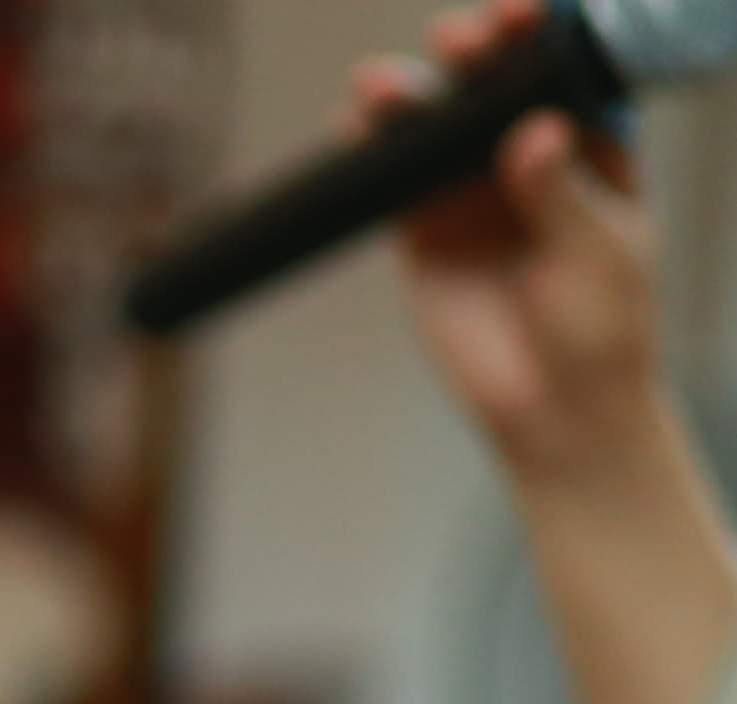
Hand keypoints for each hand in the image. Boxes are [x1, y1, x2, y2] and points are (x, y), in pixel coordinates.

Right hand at [370, 2, 669, 480]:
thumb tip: (533, 133)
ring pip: (437, 125)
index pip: (568, 72)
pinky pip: (392, 180)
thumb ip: (561, 193)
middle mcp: (530, 156)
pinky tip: (355, 128)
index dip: (546, 36)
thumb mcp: (599, 256)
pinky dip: (370, 151)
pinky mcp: (423, 231)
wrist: (552, 410)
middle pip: (496, 85)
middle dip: (477, 55)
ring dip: (412, 95)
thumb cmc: (603, 329)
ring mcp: (473, 192)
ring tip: (383, 84)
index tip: (525, 14)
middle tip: (460, 44)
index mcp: (595, 146)